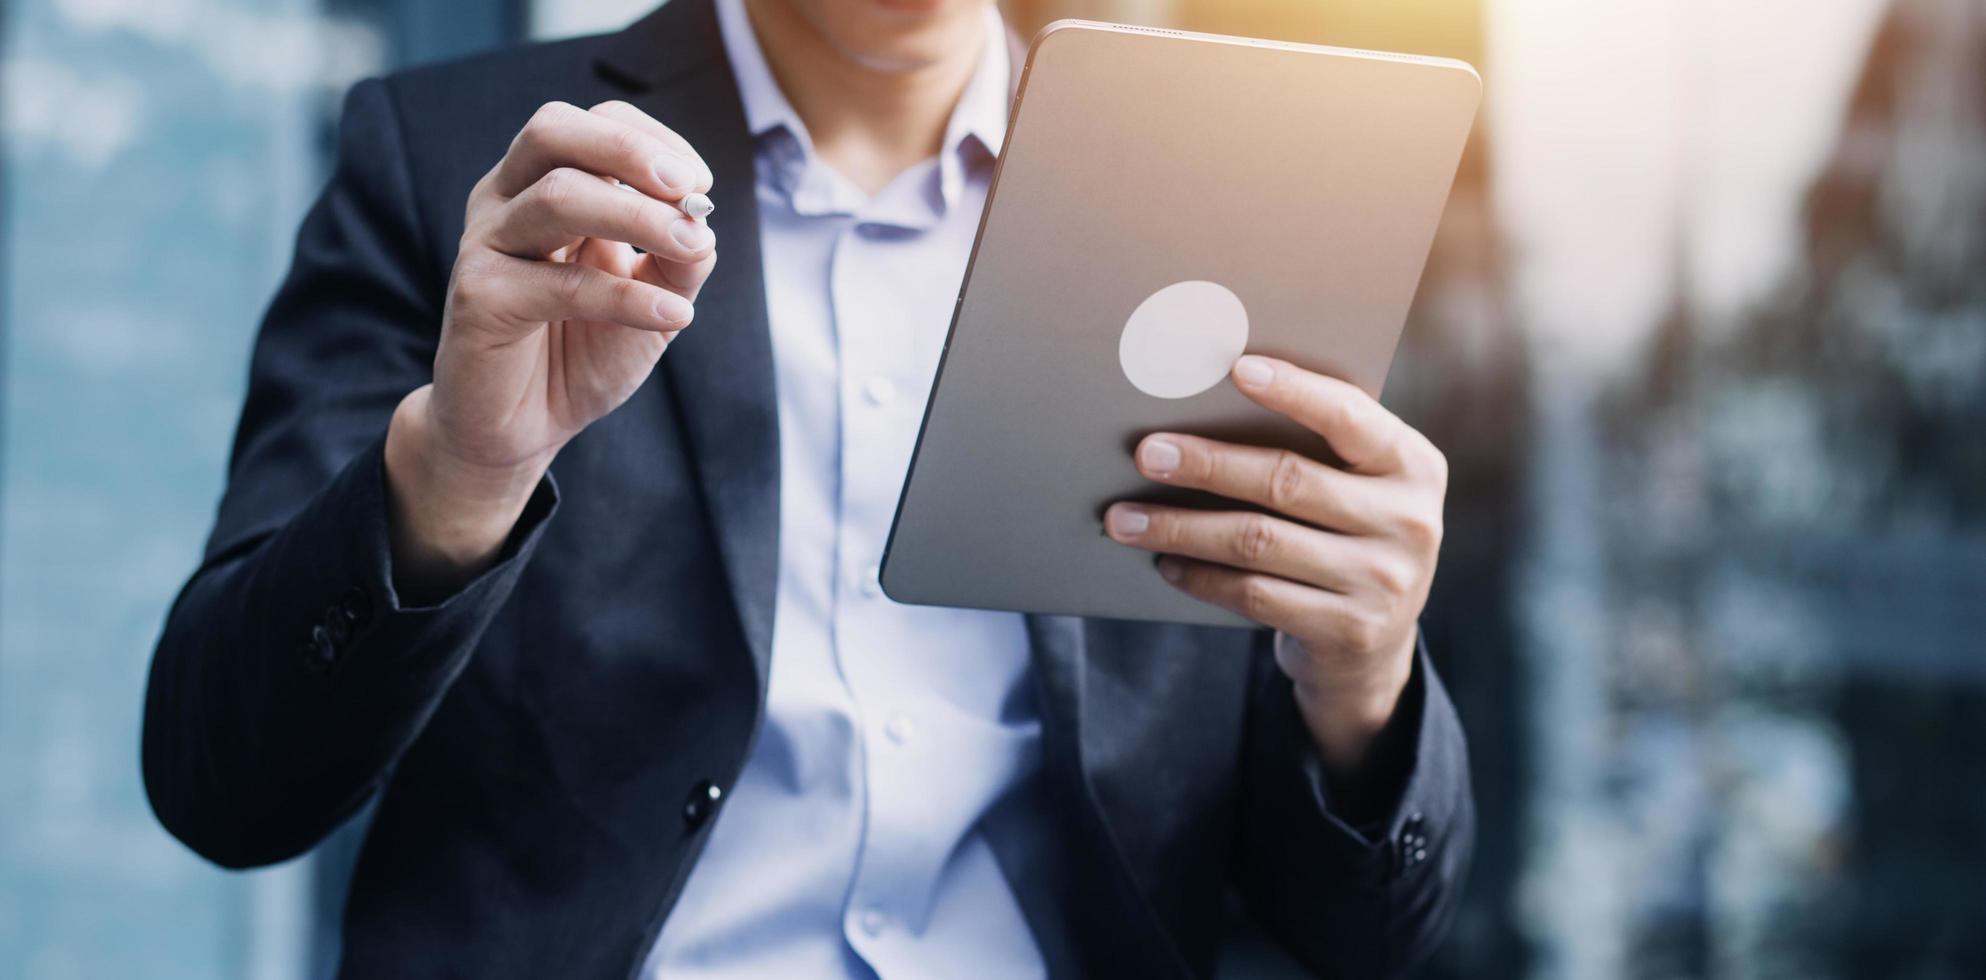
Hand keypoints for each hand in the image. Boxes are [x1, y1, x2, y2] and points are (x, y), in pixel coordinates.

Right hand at [384, 100, 716, 600]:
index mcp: (543, 185)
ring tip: (694, 247)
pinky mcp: (479, 298)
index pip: (592, 125)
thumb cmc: (582, 349)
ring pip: (555, 198)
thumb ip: (677, 257)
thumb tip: (703, 225)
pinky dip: (626, 296)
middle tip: (688, 189)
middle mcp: (506, 201)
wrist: (522, 426)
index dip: (651, 141)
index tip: (701, 185)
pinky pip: (558, 285)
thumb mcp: (650, 296)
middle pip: (553, 132)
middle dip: (629, 151)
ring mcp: (486, 245)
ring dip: (638, 217)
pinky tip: (675, 315)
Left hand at [1102, 355, 1445, 778]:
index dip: (1293, 390)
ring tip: (1125, 518)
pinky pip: (1254, 594)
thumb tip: (1204, 408)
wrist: (1375, 648)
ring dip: (1181, 527)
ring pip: (1258, 542)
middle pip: (1287, 480)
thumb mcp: (1358, 490)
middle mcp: (1408, 521)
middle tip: (1147, 453)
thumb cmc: (1346, 538)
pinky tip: (1165, 562)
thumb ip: (1314, 451)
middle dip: (1207, 464)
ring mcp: (1382, 581)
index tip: (1235, 369)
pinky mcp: (1347, 630)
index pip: (1349, 416)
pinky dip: (1200, 576)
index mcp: (1413, 465)